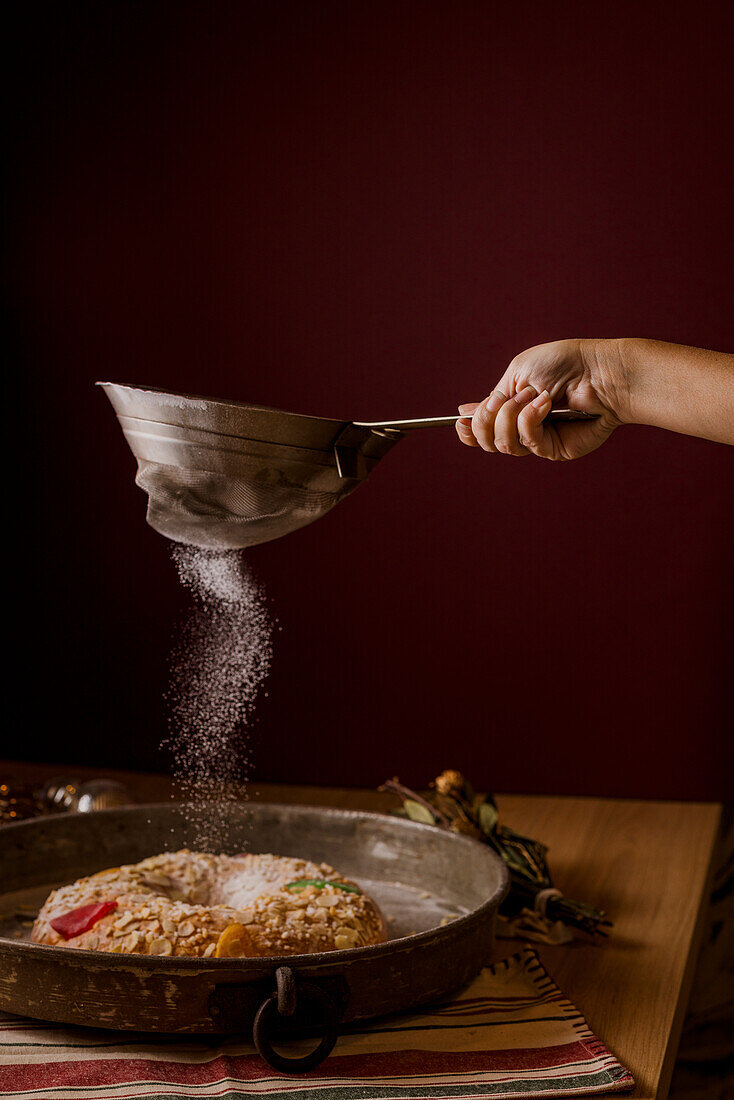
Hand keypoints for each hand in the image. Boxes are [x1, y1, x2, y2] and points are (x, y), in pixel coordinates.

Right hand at [456, 338, 624, 459]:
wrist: (598, 371)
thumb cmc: (563, 364)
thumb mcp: (518, 372)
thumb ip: (494, 396)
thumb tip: (465, 411)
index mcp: (510, 408)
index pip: (481, 431)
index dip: (468, 431)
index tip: (461, 421)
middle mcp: (522, 428)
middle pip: (488, 442)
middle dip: (486, 421)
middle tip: (501, 402)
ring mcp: (538, 440)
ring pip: (505, 445)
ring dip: (510, 417)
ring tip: (533, 396)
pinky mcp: (554, 450)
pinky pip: (528, 441)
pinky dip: (530, 419)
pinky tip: (545, 402)